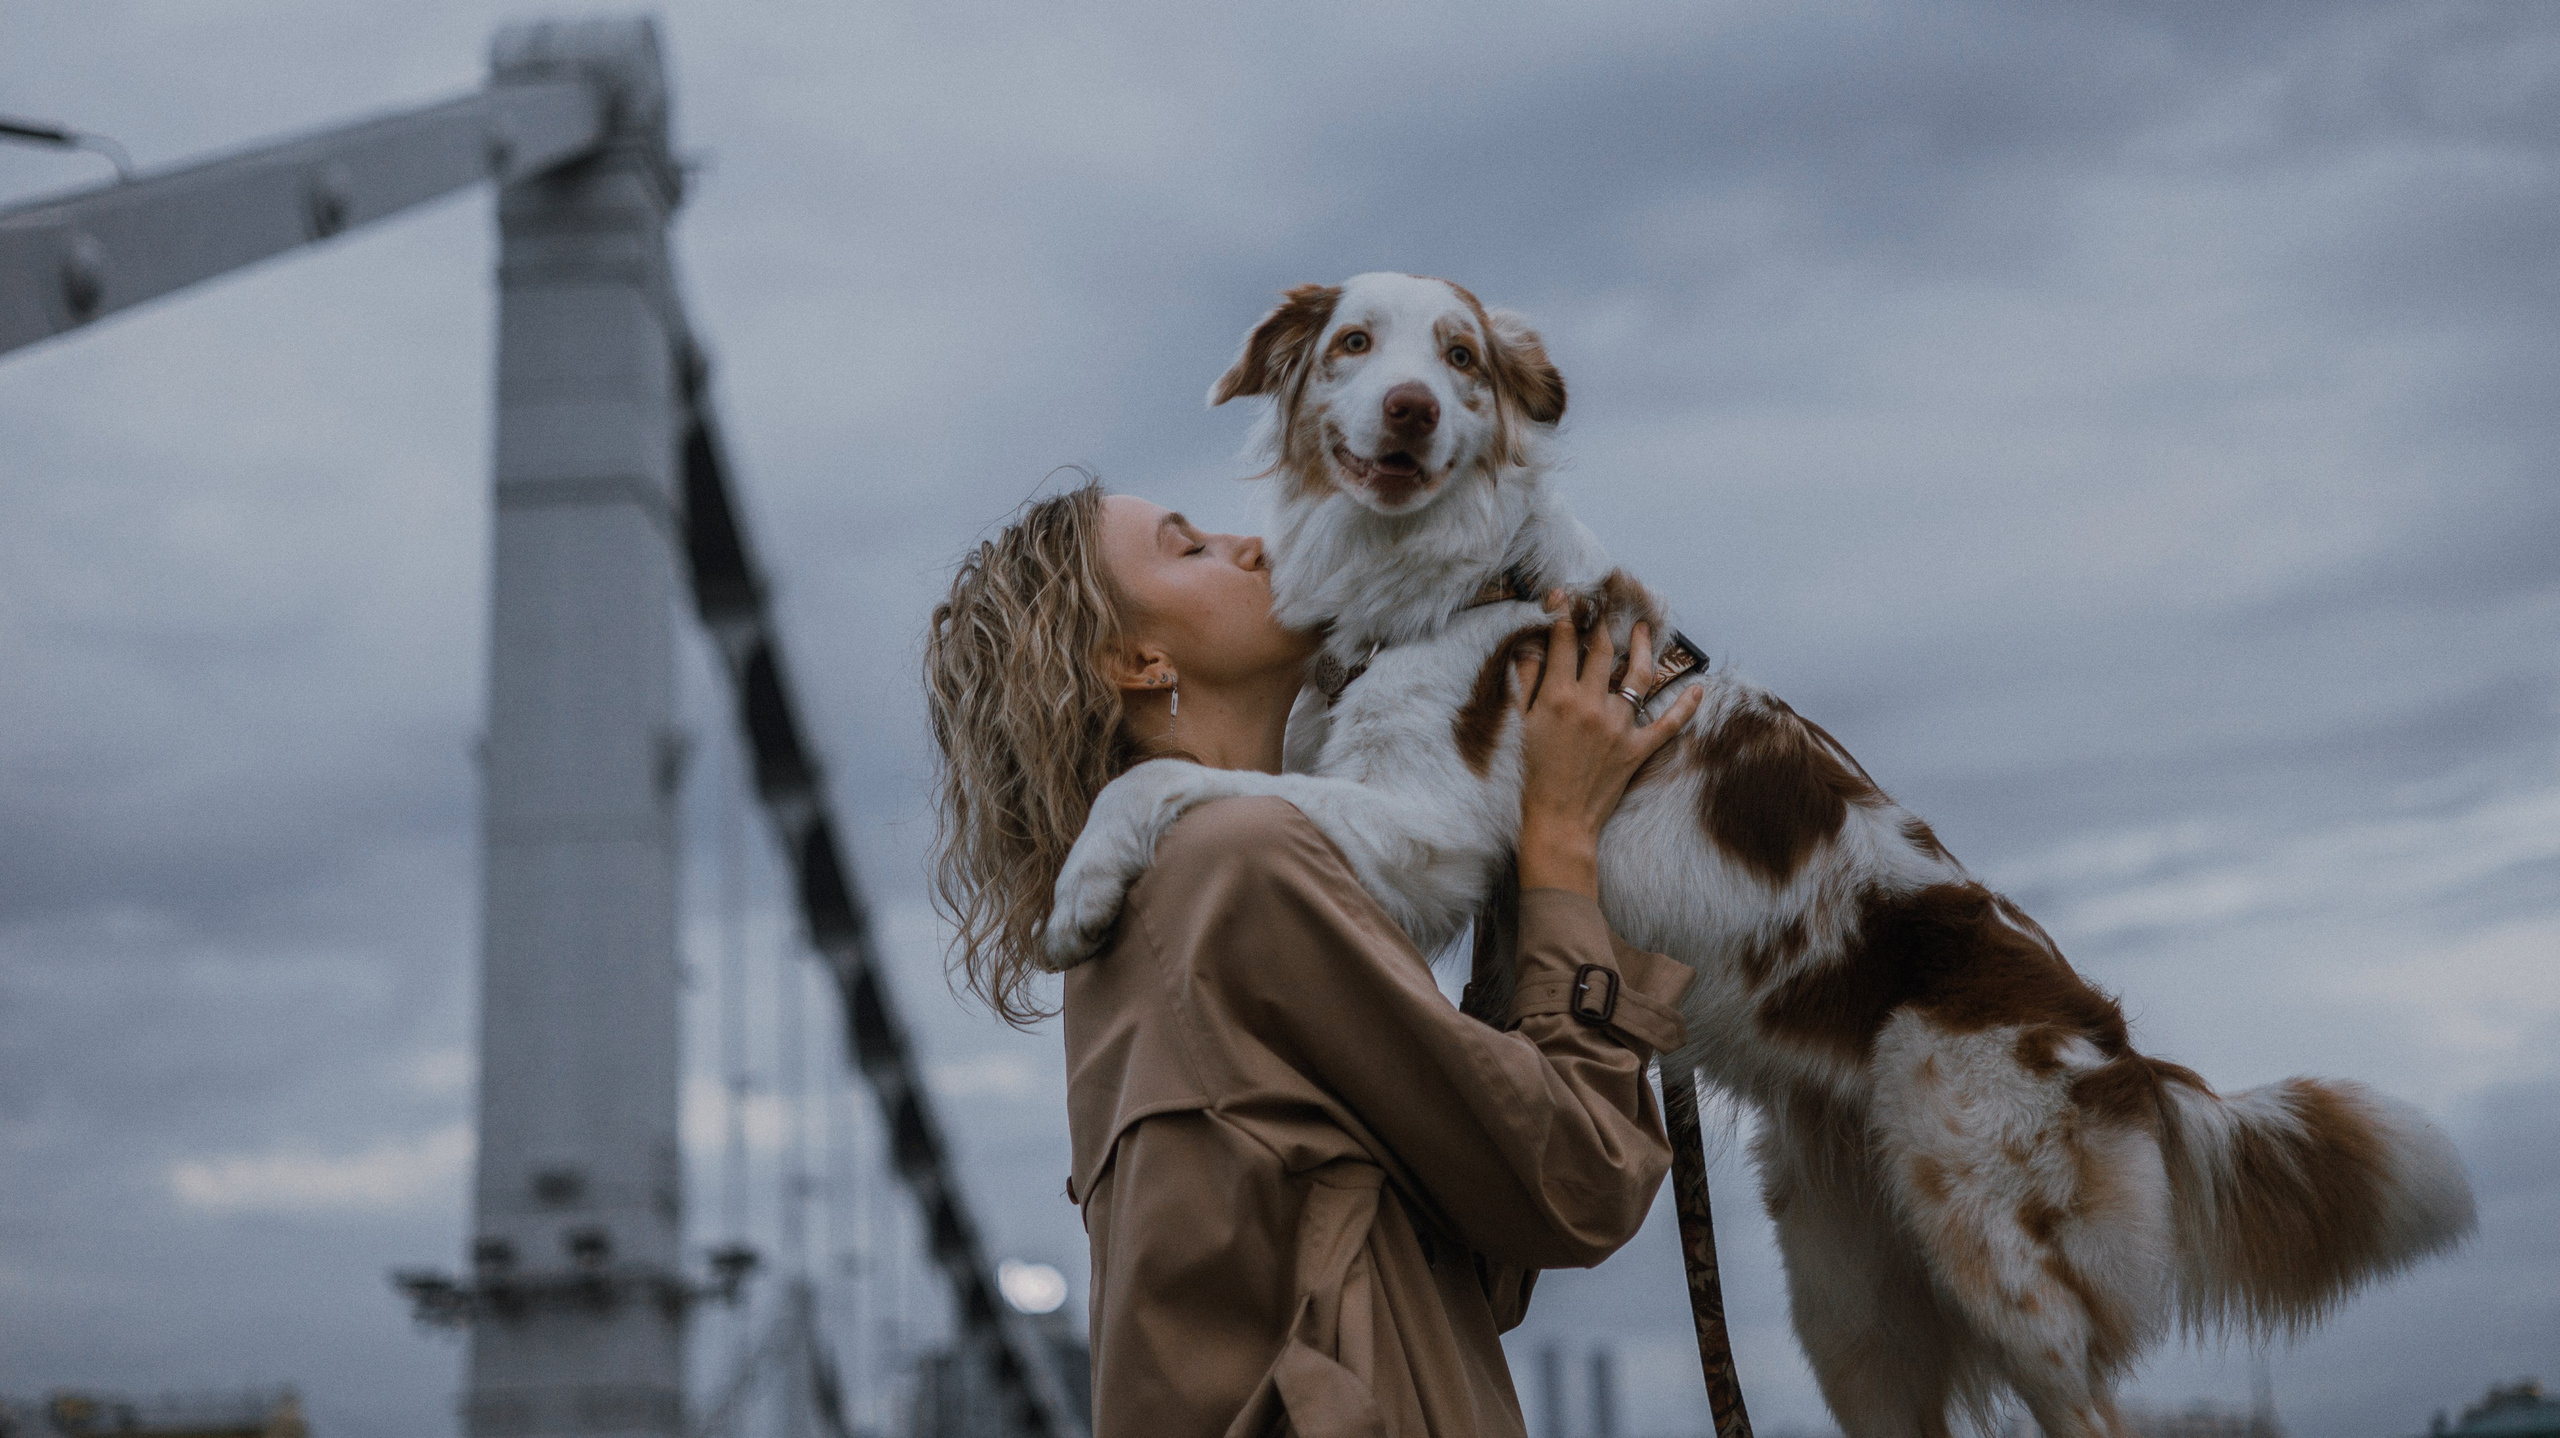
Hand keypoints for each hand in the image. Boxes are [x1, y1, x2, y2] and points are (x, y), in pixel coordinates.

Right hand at [1511, 591, 1704, 898]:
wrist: (1559, 818)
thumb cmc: (1534, 773)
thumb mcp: (1524, 725)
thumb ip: (1529, 684)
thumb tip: (1531, 649)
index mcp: (1558, 697)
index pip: (1565, 644)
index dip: (1566, 618)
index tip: (1569, 601)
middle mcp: (1591, 705)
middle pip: (1603, 651)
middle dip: (1604, 625)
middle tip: (1607, 609)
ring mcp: (1618, 727)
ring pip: (1638, 677)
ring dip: (1643, 648)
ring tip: (1643, 629)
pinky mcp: (1637, 749)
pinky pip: (1668, 724)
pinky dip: (1686, 707)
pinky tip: (1698, 689)